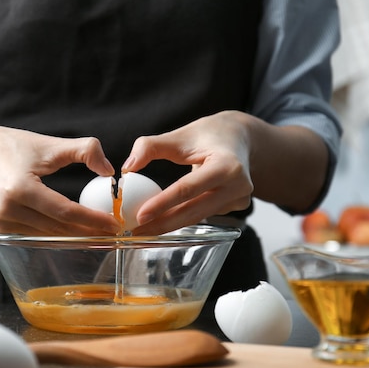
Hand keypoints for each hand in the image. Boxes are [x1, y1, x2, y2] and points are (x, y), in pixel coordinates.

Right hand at [0, 123, 120, 235]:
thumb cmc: (12, 146)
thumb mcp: (49, 144)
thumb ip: (84, 150)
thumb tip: (109, 170)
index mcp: (20, 188)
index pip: (65, 211)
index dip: (92, 220)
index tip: (114, 224)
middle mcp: (8, 209)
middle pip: (59, 228)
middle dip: (89, 232)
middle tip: (113, 232)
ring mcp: (2, 222)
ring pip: (50, 234)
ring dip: (76, 236)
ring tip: (101, 234)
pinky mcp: (1, 228)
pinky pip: (37, 234)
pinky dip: (58, 233)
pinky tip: (77, 232)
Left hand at [121, 111, 253, 235]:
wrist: (240, 139)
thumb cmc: (208, 134)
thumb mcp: (179, 135)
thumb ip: (150, 147)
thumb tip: (127, 168)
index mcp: (227, 165)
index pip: (188, 189)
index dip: (162, 204)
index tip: (140, 217)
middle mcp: (238, 186)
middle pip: (193, 211)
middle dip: (162, 224)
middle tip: (136, 232)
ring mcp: (240, 199)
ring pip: (197, 216)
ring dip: (170, 224)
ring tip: (144, 229)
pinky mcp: (236, 207)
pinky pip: (204, 214)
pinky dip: (183, 217)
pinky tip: (165, 219)